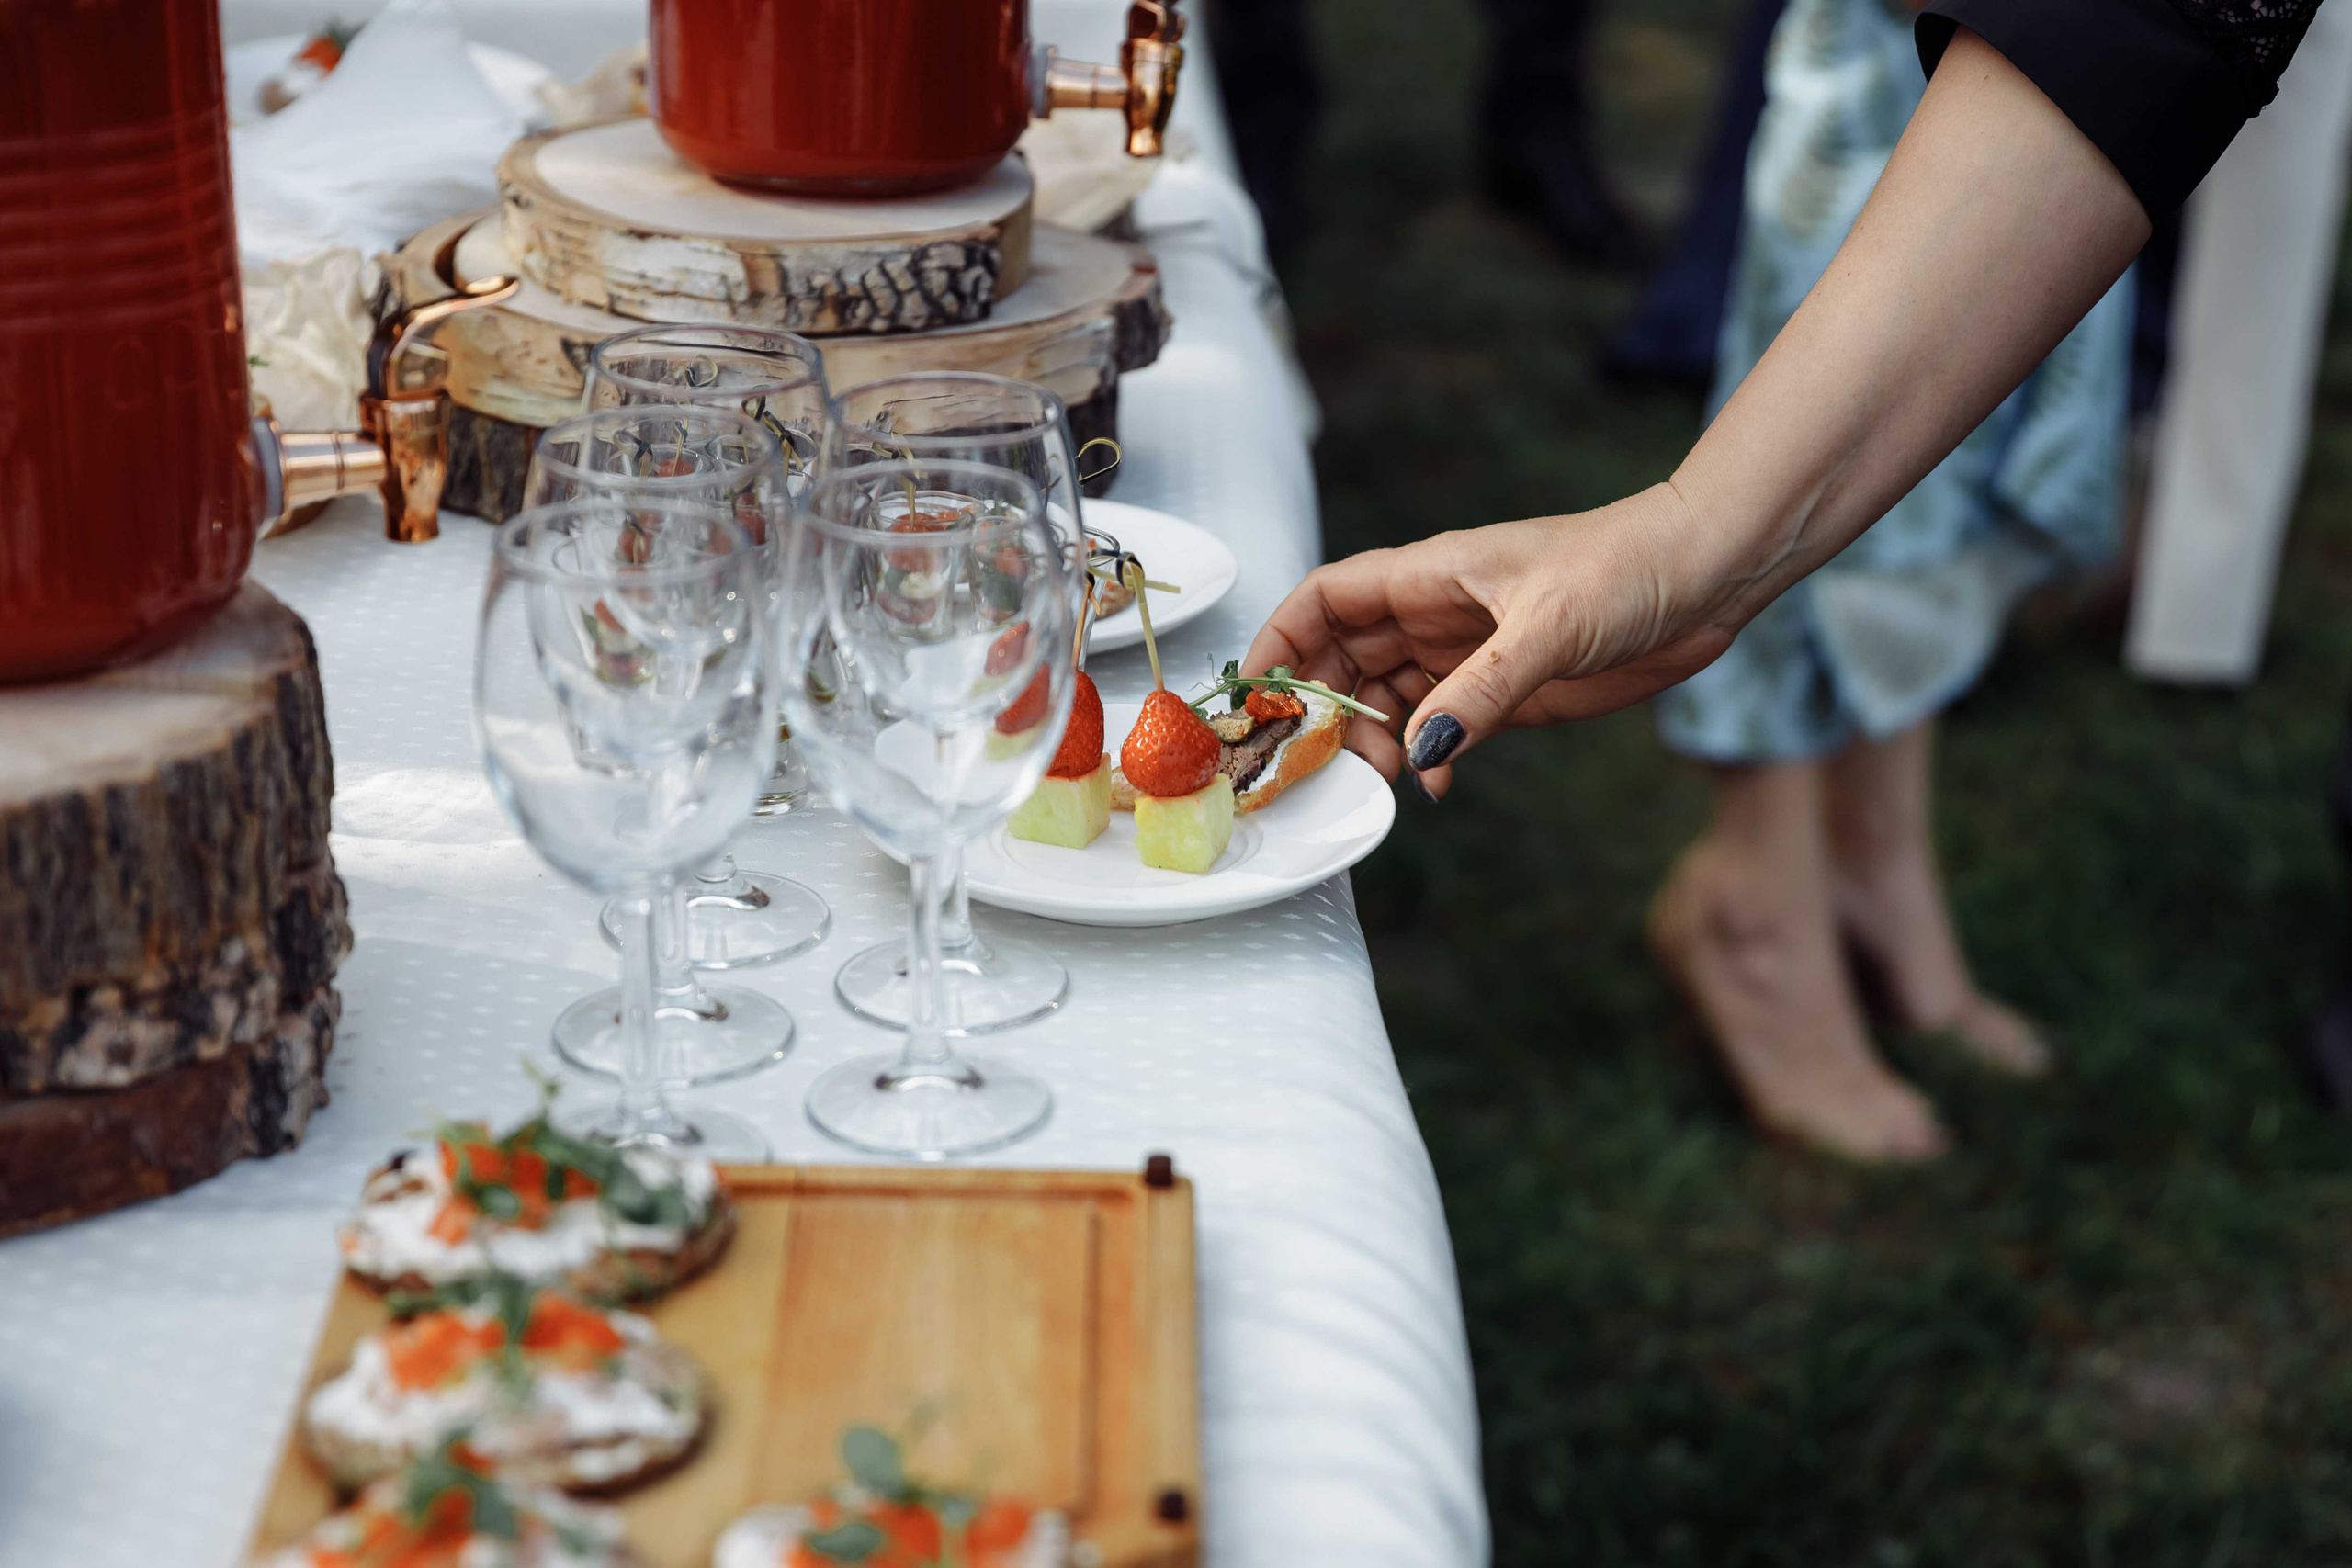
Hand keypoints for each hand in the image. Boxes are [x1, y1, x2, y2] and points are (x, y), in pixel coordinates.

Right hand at [1241, 484, 1739, 798]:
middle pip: (1343, 660)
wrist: (1709, 577)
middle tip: (1318, 765)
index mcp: (1429, 576)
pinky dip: (1426, 762)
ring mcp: (1470, 656)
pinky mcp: (1507, 693)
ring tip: (1377, 784)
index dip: (1282, 641)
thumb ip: (1482, 690)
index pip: (1325, 601)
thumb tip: (1417, 753)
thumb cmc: (1630, 567)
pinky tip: (1437, 787)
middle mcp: (1437, 615)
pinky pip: (1441, 732)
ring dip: (1372, 744)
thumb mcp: (1552, 625)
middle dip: (1321, 710)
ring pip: (1387, 702)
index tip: (1259, 696)